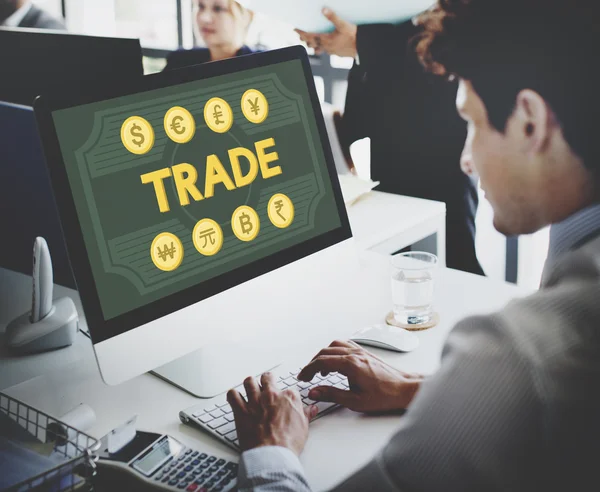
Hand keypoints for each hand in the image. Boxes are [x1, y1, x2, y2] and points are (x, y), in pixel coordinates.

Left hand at [227, 373, 317, 455]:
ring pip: (249, 382)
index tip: (284, 400)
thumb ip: (306, 414)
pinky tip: (235, 398)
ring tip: (250, 388)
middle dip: (266, 380)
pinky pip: (233, 395)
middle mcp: (271, 395)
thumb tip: (311, 409)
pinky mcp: (241, 410)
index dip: (286, 395)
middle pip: (267, 378)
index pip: (288, 389)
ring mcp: (255, 401)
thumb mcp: (304, 427)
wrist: (272, 455)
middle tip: (266, 383)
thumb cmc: (288, 443)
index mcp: (288, 398)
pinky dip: (233, 396)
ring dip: (249, 384)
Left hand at [296, 8, 357, 57]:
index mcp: (326, 39)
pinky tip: (322, 46)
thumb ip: (333, 17)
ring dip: (312, 44)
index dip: (302, 33)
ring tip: (308, 41)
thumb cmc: (353, 37)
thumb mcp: (343, 24)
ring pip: (317, 49)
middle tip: (299, 34)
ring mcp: (331, 51)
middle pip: (312, 43)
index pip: (310, 36)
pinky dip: (321, 48)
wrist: (362, 48)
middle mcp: (327, 47)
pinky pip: (325, 51)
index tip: (296, 29)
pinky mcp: (336, 53)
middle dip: (305, 38)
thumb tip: (324, 9)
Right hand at [298, 340, 423, 412]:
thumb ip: (331, 394)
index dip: (308, 369)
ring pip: (334, 346)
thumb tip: (314, 392)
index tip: (303, 377)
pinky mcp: (365, 353)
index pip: (322, 362)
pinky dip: (334, 351)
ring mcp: (360, 351)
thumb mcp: (354, 401)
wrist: (404, 389)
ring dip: (323, 355)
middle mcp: (354, 354)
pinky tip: (335, 361)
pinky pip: (345, 345)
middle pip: (325, 352)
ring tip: (320, 369)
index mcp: (350, 364)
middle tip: (307, 375)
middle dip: (312, 363)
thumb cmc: (384, 396)